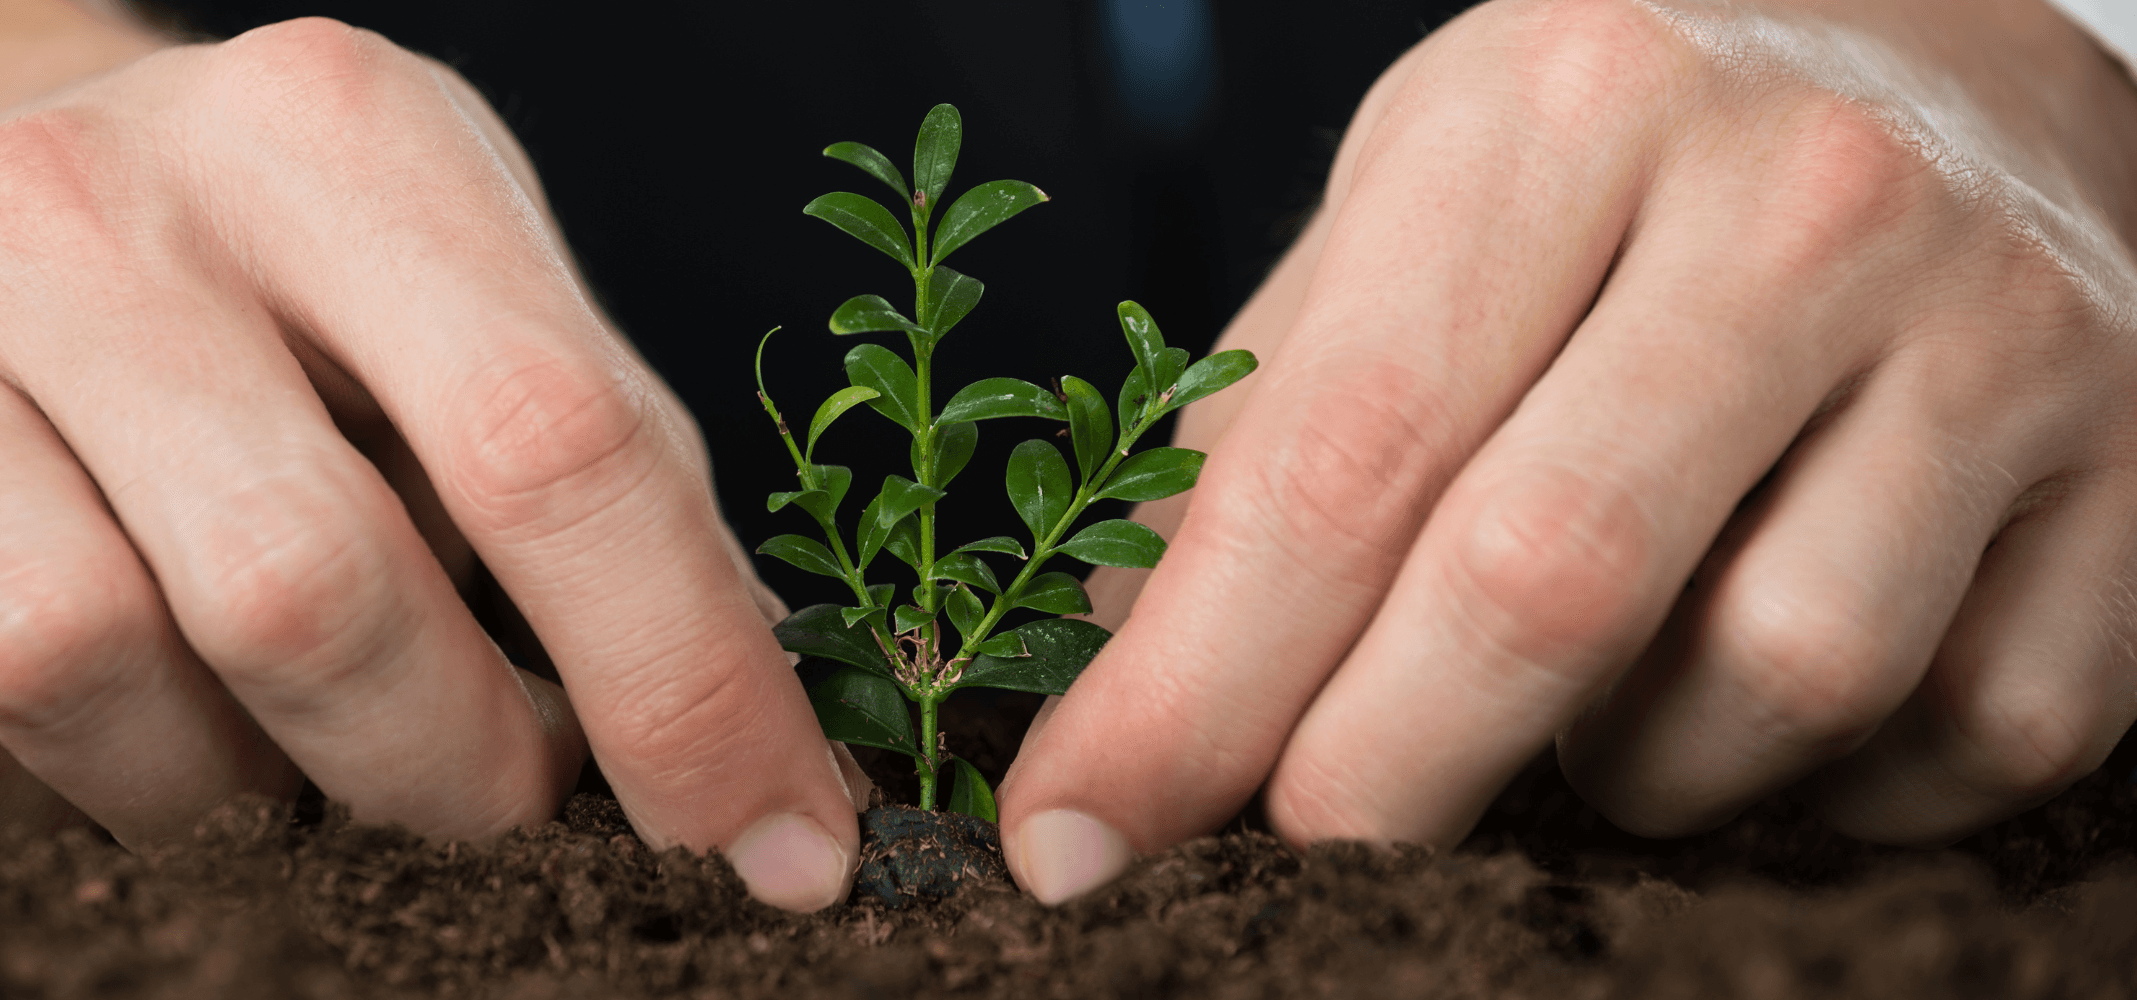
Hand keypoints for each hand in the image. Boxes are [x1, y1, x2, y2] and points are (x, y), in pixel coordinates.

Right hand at [0, 0, 861, 910]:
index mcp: (334, 136)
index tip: (779, 845)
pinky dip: (47, 792)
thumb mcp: (464, 286)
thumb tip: (755, 750)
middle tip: (495, 778)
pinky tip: (103, 709)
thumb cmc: (272, 274)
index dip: (686, 682)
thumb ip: (607, 475)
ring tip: (277, 727)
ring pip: (86, 683)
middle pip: (307, 593)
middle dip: (452, 765)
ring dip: (235, 785)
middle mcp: (90, 211)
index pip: (554, 442)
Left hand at [1000, 0, 2136, 901]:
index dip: (1189, 690)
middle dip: (1374, 783)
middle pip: (1544, 585)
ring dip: (1634, 766)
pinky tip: (1765, 682)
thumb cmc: (1637, 143)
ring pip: (1773, 685)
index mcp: (1562, 112)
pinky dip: (1837, 779)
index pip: (1340, 455)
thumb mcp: (1425, 199)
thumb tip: (1125, 679)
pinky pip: (1967, 731)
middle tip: (1288, 867)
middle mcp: (1798, 201)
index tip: (1070, 838)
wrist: (1971, 49)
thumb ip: (1276, 423)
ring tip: (1592, 692)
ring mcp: (2002, 330)